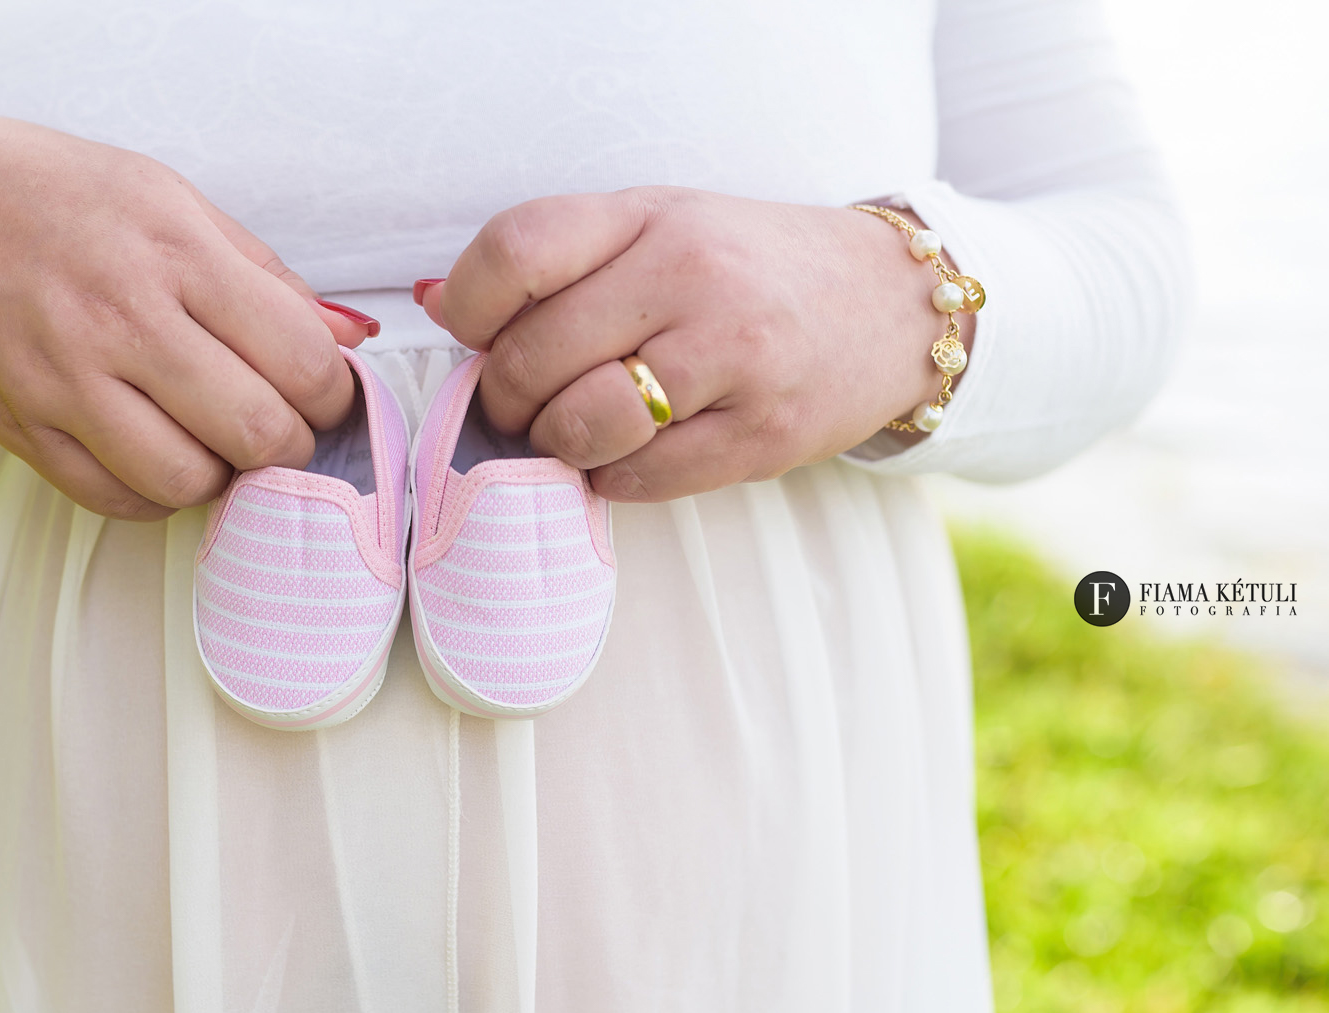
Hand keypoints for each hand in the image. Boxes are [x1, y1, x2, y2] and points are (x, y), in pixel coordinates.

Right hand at [0, 114, 372, 519]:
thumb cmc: (75, 205)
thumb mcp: (180, 207)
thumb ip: (270, 280)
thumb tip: (354, 340)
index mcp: (173, 252)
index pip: (298, 359)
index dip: (332, 394)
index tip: (323, 394)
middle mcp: (117, 316)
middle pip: (253, 430)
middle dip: (288, 444)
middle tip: (278, 427)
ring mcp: (62, 378)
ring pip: (186, 482)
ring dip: (220, 477)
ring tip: (214, 442)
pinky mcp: (20, 426)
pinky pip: (116, 500)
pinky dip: (154, 493)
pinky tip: (158, 452)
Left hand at [416, 189, 972, 501]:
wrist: (890, 305)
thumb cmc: (748, 270)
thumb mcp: (660, 229)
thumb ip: (559, 261)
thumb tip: (439, 303)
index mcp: (653, 218)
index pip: (518, 252)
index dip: (471, 308)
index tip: (476, 333)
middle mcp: (693, 277)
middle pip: (535, 357)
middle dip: (507, 398)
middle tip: (522, 405)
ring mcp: (734, 358)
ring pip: (584, 427)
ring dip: (557, 446)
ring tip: (575, 432)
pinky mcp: (762, 435)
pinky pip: (641, 479)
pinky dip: (614, 479)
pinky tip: (633, 454)